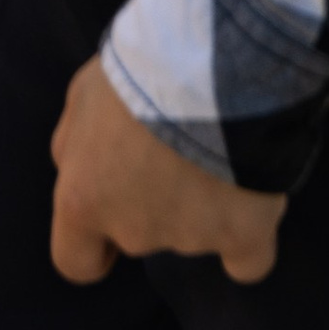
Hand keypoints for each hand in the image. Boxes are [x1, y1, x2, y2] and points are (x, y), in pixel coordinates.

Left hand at [49, 55, 285, 284]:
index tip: (112, 212)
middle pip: (140, 232)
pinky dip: (248, 235)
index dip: (95, 243)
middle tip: (171, 145)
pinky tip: (252, 203)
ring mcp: (190, 238)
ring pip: (194, 232)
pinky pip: (248, 260)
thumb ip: (76, 144)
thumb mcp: (83, 96)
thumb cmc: (134, 74)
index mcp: (84, 200)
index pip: (76, 260)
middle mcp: (133, 231)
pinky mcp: (243, 236)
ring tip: (212, 144)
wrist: (205, 69)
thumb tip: (80, 170)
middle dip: (152, 198)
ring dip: (200, 199)